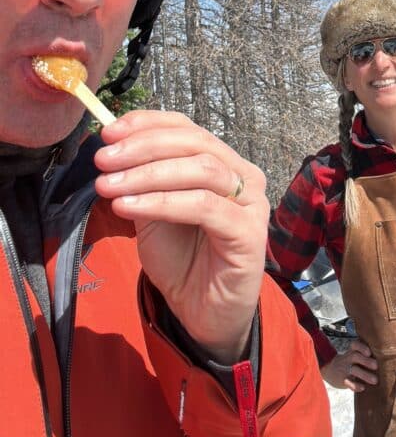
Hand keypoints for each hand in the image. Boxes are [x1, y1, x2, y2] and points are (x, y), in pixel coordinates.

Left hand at [94, 110, 268, 364]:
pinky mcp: (250, 233)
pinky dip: (160, 202)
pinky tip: (128, 207)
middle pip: (194, 142)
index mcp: (224, 163)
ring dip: (147, 174)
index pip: (187, 127)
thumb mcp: (153, 210)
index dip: (147, 123)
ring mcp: (252, 203)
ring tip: (109, 186)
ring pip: (200, 170)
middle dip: (142, 146)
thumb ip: (141, 178)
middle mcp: (244, 176)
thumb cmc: (181, 259)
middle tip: (103, 160)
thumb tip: (109, 146)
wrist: (201, 313)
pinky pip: (202, 206)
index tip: (108, 132)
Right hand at [320, 339, 377, 391]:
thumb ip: (366, 354)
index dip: (362, 348)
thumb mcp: (354, 354)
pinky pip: (348, 383)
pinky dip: (355, 385)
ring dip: (364, 375)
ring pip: (353, 370)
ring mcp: (345, 369)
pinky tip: (362, 388)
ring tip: (375, 380)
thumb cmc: (351, 362)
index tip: (369, 352)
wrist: (331, 369)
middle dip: (366, 361)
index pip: (355, 345)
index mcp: (352, 351)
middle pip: (355, 357)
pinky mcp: (343, 380)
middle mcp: (348, 358)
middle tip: (376, 366)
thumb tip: (388, 357)